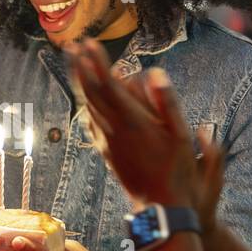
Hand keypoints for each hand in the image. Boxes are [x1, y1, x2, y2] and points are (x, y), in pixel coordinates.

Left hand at [67, 39, 225, 234]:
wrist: (160, 207)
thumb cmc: (176, 171)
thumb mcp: (181, 136)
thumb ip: (168, 103)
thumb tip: (156, 73)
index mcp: (132, 123)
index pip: (109, 86)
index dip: (97, 63)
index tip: (89, 43)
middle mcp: (113, 131)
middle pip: (91, 94)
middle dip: (80, 67)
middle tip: (70, 45)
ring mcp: (106, 142)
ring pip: (88, 107)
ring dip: (79, 83)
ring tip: (73, 64)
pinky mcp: (105, 152)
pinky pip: (90, 123)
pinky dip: (86, 104)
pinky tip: (84, 99)